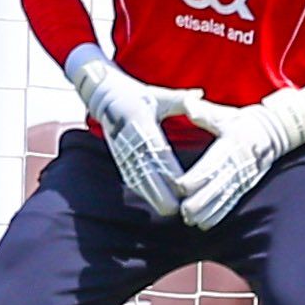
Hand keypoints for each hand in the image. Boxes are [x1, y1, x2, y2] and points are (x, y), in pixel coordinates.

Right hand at [67, 48, 199, 217]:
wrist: (104, 95)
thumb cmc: (137, 95)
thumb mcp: (158, 95)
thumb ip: (180, 99)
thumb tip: (200, 95)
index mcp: (139, 119)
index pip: (155, 149)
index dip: (167, 168)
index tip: (181, 184)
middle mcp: (128, 136)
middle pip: (145, 168)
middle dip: (161, 190)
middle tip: (177, 208)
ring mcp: (121, 148)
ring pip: (137, 176)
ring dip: (152, 194)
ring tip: (168, 210)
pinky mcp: (118, 155)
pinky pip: (130, 174)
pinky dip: (142, 189)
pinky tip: (153, 201)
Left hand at [176, 87, 304, 229]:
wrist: (276, 131)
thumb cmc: (245, 122)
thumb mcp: (226, 115)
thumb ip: (204, 112)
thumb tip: (188, 104)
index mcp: (230, 146)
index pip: (211, 165)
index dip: (195, 178)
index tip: (179, 186)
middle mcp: (238, 164)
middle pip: (216, 187)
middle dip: (199, 201)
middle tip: (182, 211)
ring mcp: (243, 177)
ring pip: (223, 199)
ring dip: (207, 212)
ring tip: (190, 220)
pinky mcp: (246, 186)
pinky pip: (232, 203)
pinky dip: (219, 215)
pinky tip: (205, 224)